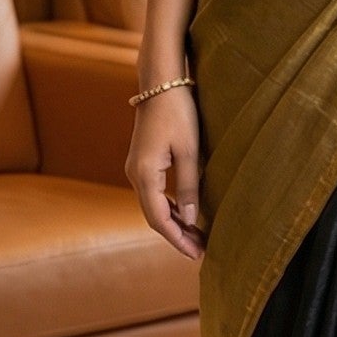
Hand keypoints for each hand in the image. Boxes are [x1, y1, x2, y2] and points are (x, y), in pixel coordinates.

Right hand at [125, 86, 204, 259]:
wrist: (161, 82)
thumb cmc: (178, 112)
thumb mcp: (190, 151)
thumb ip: (190, 186)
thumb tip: (193, 219)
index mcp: (144, 175)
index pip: (160, 219)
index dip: (178, 239)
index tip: (197, 254)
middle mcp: (134, 174)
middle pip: (154, 216)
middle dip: (177, 235)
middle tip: (201, 251)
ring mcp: (136, 168)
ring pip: (154, 205)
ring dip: (175, 222)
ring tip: (198, 237)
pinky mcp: (142, 162)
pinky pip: (154, 193)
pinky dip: (170, 207)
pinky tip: (187, 214)